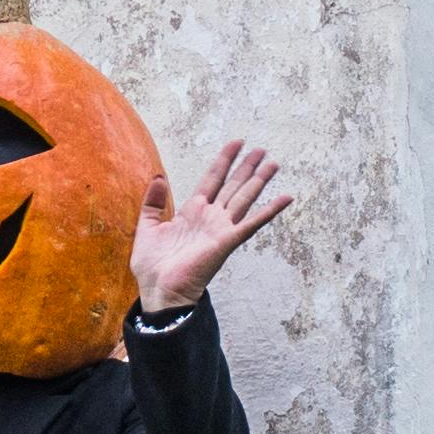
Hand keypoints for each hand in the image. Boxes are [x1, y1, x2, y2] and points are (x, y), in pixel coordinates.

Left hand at [133, 138, 293, 320]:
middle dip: (246, 167)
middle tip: (262, 149)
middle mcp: (210, 217)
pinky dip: (269, 210)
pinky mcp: (227, 241)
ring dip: (259, 180)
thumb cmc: (152, 266)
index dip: (224, 161)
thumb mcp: (147, 226)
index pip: (212, 179)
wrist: (159, 290)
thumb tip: (158, 176)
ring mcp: (221, 228)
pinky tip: (285, 197)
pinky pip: (252, 223)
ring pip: (244, 198)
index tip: (236, 143)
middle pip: (233, 185)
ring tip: (274, 163)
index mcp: (192, 212)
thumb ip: (153, 202)